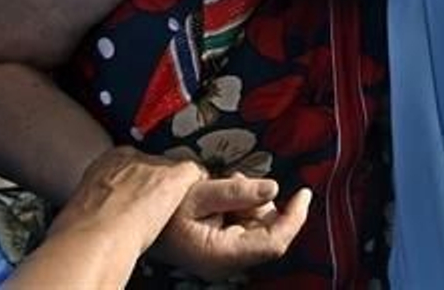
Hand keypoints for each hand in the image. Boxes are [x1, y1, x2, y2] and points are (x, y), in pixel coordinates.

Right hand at [49, 148, 206, 253]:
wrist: (95, 236)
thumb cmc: (84, 231)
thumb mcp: (84, 207)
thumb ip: (99, 200)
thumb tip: (101, 213)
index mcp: (106, 162)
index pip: (132, 163)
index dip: (139, 182)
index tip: (139, 198)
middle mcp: (133, 158)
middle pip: (155, 166)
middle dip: (157, 186)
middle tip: (154, 210)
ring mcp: (156, 165)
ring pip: (175, 172)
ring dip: (175, 191)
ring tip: (168, 214)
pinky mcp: (175, 176)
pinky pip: (196, 173)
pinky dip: (197, 187)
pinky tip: (193, 204)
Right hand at [151, 173, 311, 279]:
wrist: (138, 225)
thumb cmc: (162, 212)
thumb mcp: (198, 193)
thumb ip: (236, 191)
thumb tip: (272, 189)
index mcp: (224, 254)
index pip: (275, 242)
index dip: (295, 218)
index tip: (305, 193)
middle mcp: (229, 261)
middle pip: (269, 230)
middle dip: (261, 202)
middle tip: (236, 181)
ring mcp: (227, 256)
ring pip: (259, 224)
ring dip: (249, 200)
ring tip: (224, 186)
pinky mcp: (224, 248)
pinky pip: (246, 224)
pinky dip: (241, 205)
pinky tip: (221, 196)